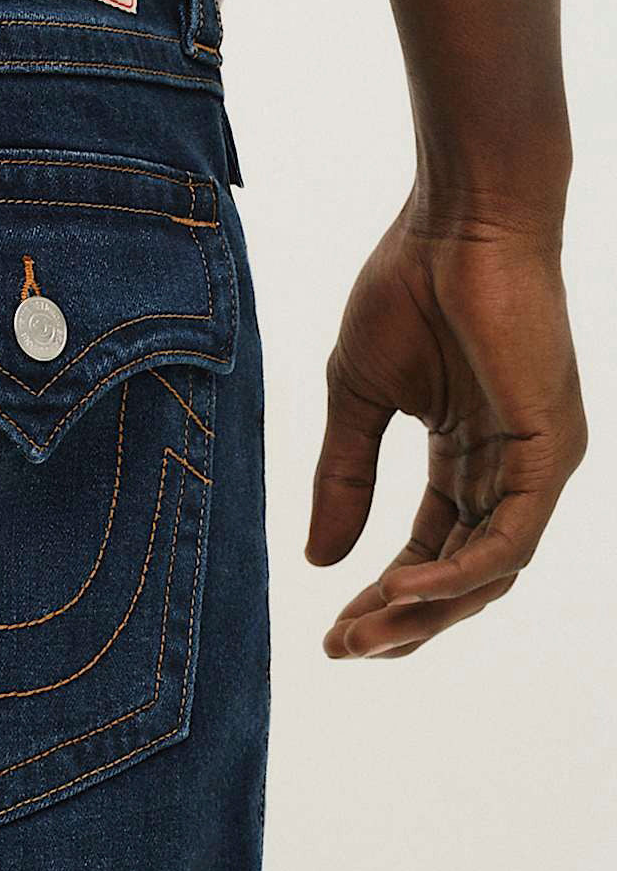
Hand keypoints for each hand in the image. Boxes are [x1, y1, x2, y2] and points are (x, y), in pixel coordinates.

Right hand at [311, 190, 586, 658]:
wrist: (455, 221)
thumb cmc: (408, 288)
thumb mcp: (357, 396)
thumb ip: (345, 476)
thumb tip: (319, 561)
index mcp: (467, 452)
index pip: (431, 546)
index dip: (383, 592)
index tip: (330, 629)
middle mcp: (508, 469)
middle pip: (461, 573)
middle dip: (401, 619)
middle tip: (343, 648)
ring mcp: (536, 463)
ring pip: (488, 570)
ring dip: (425, 611)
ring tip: (363, 634)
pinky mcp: (551, 449)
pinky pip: (510, 539)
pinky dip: (457, 575)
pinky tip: (400, 592)